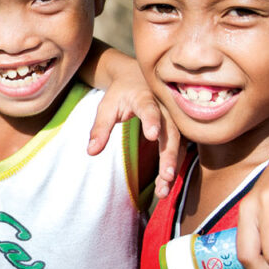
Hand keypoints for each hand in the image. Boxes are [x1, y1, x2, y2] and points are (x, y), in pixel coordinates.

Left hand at [86, 75, 182, 192]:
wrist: (137, 77)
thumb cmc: (121, 93)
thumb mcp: (106, 106)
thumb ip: (100, 128)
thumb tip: (91, 152)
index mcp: (144, 97)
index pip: (149, 108)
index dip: (152, 121)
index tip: (152, 135)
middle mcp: (164, 108)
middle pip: (170, 132)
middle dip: (169, 155)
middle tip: (166, 176)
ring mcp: (173, 120)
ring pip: (177, 144)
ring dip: (171, 167)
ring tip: (163, 191)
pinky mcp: (175, 130)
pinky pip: (177, 150)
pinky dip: (172, 168)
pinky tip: (164, 186)